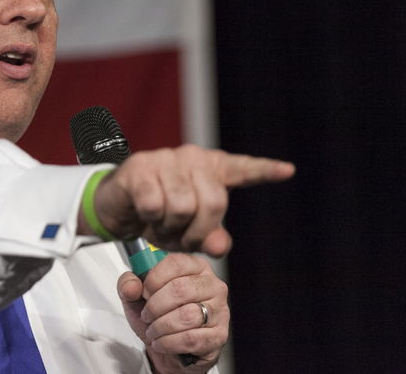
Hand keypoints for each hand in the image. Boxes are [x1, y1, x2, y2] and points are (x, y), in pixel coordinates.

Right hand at [85, 144, 294, 255]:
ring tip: (161, 227)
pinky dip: (150, 220)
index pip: (242, 169)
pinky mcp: (140, 167)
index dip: (264, 170)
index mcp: (210, 169)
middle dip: (198, 231)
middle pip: (213, 202)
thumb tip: (219, 246)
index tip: (288, 171)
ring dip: (169, 228)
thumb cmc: (159, 215)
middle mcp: (192, 158)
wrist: (118, 206)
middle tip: (182, 238)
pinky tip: (144, 216)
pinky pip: (154, 204)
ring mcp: (165, 159)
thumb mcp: (188, 231)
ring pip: (182, 206)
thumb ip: (210, 237)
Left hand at [117, 253, 228, 373]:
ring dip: (161, 326)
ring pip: (186, 315)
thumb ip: (128, 284)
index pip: (176, 263)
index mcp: (195, 266)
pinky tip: (161, 342)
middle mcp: (212, 285)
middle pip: (180, 289)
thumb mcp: (137, 296)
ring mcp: (219, 310)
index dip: (154, 278)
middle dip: (155, 306)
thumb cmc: (158, 316)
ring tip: (152, 330)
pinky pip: (191, 338)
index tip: (144, 292)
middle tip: (146, 315)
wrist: (169, 350)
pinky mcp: (219, 335)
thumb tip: (131, 286)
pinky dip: (169, 342)